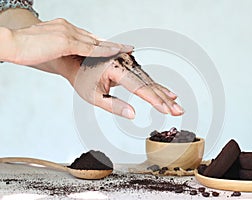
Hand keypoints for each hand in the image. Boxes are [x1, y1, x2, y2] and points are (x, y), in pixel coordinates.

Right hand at [2, 18, 132, 64]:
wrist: (9, 42)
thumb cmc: (24, 47)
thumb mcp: (46, 47)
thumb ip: (57, 49)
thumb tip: (61, 55)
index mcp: (64, 29)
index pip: (88, 37)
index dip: (102, 43)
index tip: (114, 47)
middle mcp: (68, 28)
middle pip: (95, 38)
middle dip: (111, 44)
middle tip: (127, 48)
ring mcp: (67, 33)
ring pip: (96, 41)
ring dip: (112, 46)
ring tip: (127, 50)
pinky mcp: (65, 41)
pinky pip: (89, 47)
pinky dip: (103, 50)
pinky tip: (115, 53)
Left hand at [71, 53, 183, 118]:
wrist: (75, 59)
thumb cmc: (81, 77)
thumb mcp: (93, 96)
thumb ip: (113, 106)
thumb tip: (132, 114)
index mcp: (116, 68)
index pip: (140, 87)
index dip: (154, 100)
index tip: (167, 110)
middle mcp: (125, 62)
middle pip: (149, 84)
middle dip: (165, 100)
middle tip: (178, 111)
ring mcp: (129, 62)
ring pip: (150, 81)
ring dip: (164, 95)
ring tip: (176, 107)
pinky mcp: (130, 64)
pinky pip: (145, 77)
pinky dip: (157, 87)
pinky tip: (168, 93)